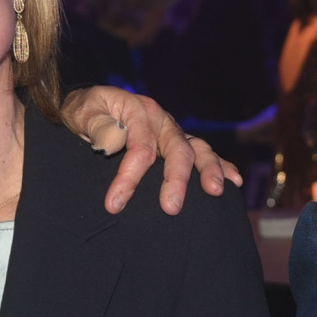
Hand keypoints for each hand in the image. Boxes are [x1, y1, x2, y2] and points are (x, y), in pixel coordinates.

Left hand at [58, 84, 241, 214]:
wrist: (91, 107)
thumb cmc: (85, 113)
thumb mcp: (81, 111)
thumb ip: (96, 124)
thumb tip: (112, 141)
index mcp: (138, 111)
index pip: (140, 147)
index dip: (129, 177)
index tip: (115, 204)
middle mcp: (161, 120)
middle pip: (177, 149)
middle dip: (176, 180)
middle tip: (171, 208)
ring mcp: (174, 132)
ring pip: (198, 149)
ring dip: (208, 171)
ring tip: (215, 192)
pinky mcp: (180, 142)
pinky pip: (205, 152)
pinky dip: (222, 165)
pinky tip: (234, 181)